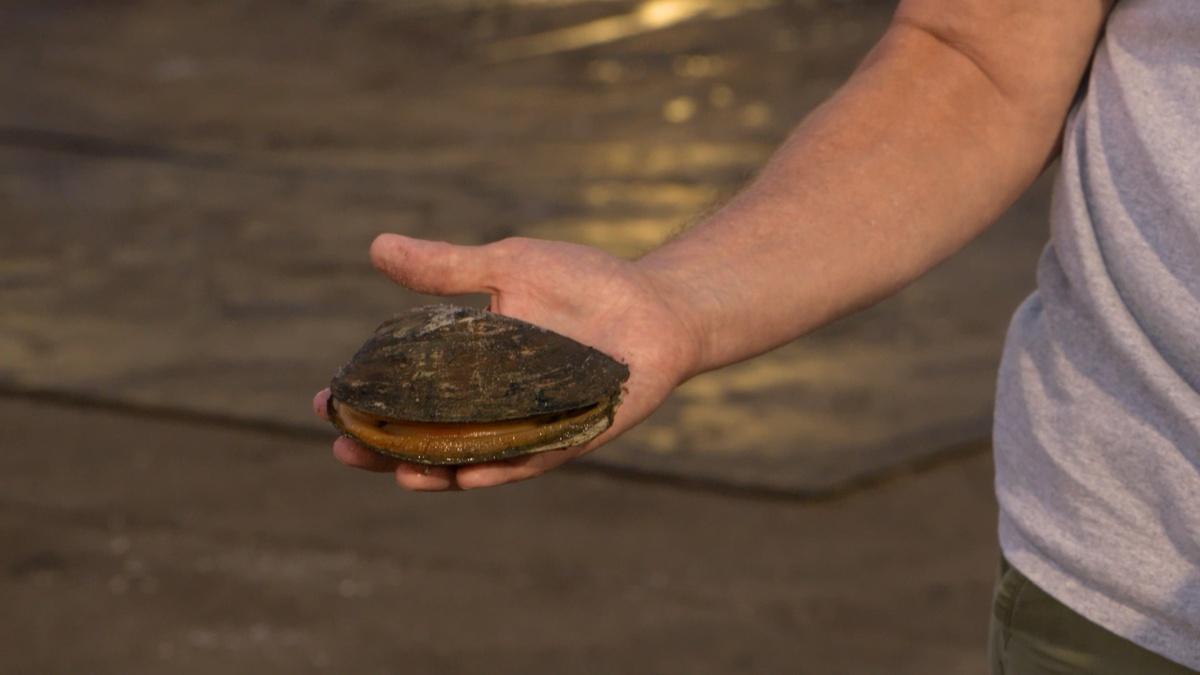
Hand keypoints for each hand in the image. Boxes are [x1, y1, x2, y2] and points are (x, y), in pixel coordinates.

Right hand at [313, 233, 699, 490]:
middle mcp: (492, 408)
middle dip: (384, 448)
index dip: (365, 404)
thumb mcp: (509, 266)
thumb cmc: (583, 283)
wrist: (656, 303)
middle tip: (345, 446)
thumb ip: (449, 268)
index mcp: (470, 369)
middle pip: (427, 439)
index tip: (325, 402)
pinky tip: (467, 476)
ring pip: (470, 461)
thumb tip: (378, 247)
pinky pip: (528, 462)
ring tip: (400, 475)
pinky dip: (498, 470)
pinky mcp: (569, 439)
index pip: (406, 395)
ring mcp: (528, 426)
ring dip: (434, 472)